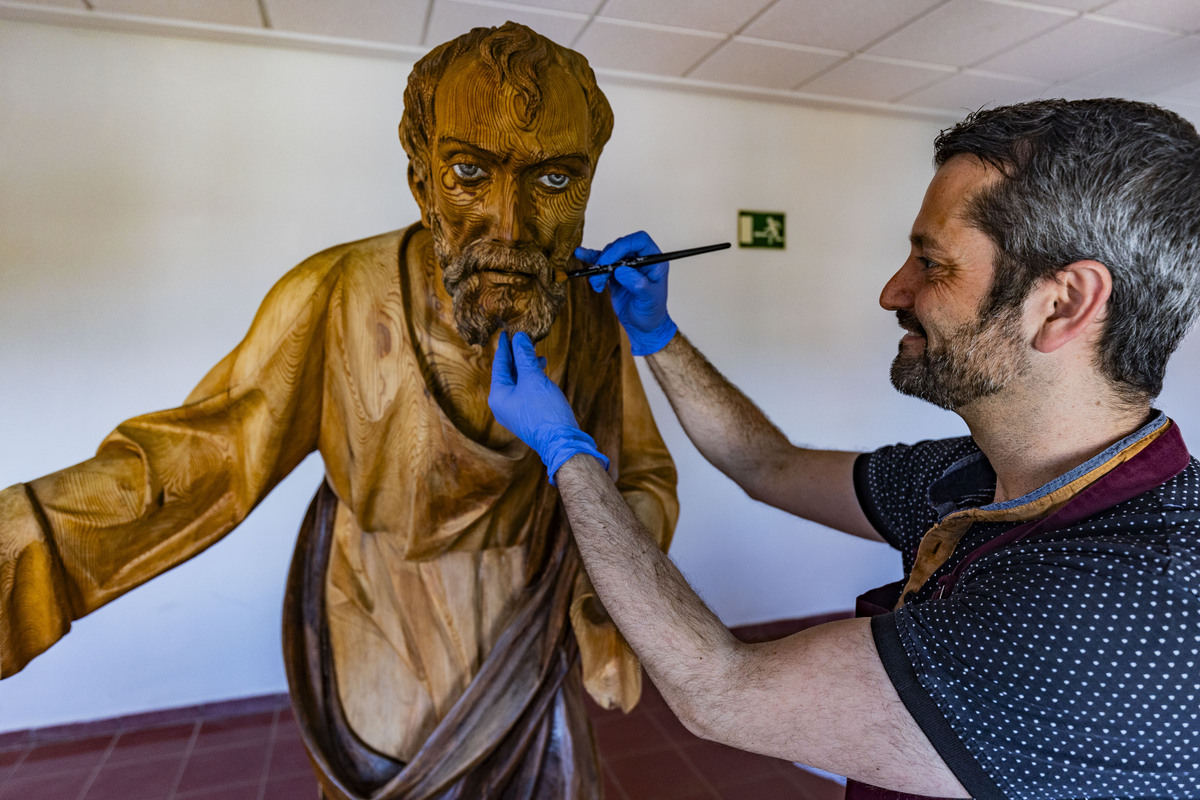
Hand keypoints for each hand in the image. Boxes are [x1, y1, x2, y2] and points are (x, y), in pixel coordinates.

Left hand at [489, 331, 608, 482]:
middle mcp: (502, 404)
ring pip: (518, 382)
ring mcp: (514, 411)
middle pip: (508, 373)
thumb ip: (525, 357)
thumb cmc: (545, 410)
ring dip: (527, 367)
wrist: (561, 441)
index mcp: (498, 395)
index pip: (499, 364)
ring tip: (539, 355)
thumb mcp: (534, 378)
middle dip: (518, 356)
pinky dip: (532, 379)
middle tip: (525, 339)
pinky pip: (525, 391)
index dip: (505, 347)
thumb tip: (519, 337)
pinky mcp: (526, 415)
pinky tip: (543, 372)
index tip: (507, 332)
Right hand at [575, 231, 676, 355]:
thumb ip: (638, 284)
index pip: (639, 241)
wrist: (643, 326)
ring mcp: (627, 265)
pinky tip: (581, 254)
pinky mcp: (615, 273)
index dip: (623, 245)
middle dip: (607, 258)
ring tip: (597, 283)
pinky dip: (592, 260)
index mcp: (654, 261)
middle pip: (621, 246)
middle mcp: (641, 259)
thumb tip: (622, 270)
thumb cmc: (651, 313)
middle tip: (601, 273)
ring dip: (599, 267)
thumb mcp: (648, 300)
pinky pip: (602, 263)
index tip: (610, 259)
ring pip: (609, 254)